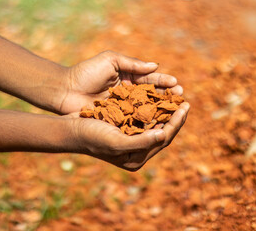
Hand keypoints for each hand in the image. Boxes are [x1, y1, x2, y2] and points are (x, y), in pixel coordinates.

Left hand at [59, 51, 182, 113]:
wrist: (64, 91)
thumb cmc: (85, 73)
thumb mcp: (110, 60)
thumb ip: (132, 63)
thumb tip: (155, 65)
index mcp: (127, 76)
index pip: (150, 79)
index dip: (164, 82)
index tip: (177, 85)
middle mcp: (128, 92)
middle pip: (152, 95)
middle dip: (166, 97)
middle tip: (181, 99)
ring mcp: (123, 106)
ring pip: (146, 109)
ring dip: (160, 110)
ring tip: (174, 112)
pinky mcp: (117, 118)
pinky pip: (134, 120)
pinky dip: (146, 122)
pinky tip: (157, 124)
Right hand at [65, 102, 189, 170]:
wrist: (70, 129)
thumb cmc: (92, 137)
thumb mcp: (117, 142)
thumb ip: (142, 142)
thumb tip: (165, 134)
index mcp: (136, 158)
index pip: (163, 139)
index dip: (176, 123)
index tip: (185, 106)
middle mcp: (136, 150)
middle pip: (161, 131)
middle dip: (174, 116)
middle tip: (185, 101)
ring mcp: (130, 138)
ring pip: (154, 123)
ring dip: (164, 110)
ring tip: (175, 97)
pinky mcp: (125, 127)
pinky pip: (143, 116)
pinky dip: (151, 106)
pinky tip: (157, 96)